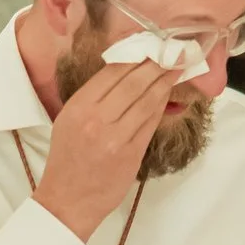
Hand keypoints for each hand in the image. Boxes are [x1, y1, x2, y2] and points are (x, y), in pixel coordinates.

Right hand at [34, 58, 178, 239]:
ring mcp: (115, 137)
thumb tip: (125, 71)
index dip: (136, 56)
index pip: (112, 72)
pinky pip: (150, 123)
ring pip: (146, 101)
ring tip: (177, 67)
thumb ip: (95, 97)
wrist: (68, 200)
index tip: (152, 45)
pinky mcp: (131, 154)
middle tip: (174, 51)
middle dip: (156, 65)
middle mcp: (96, 119)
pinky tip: (168, 94)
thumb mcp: (69, 120)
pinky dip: (161, 106)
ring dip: (164, 82)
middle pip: (133, 83)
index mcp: (78, 107)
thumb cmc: (68, 159)